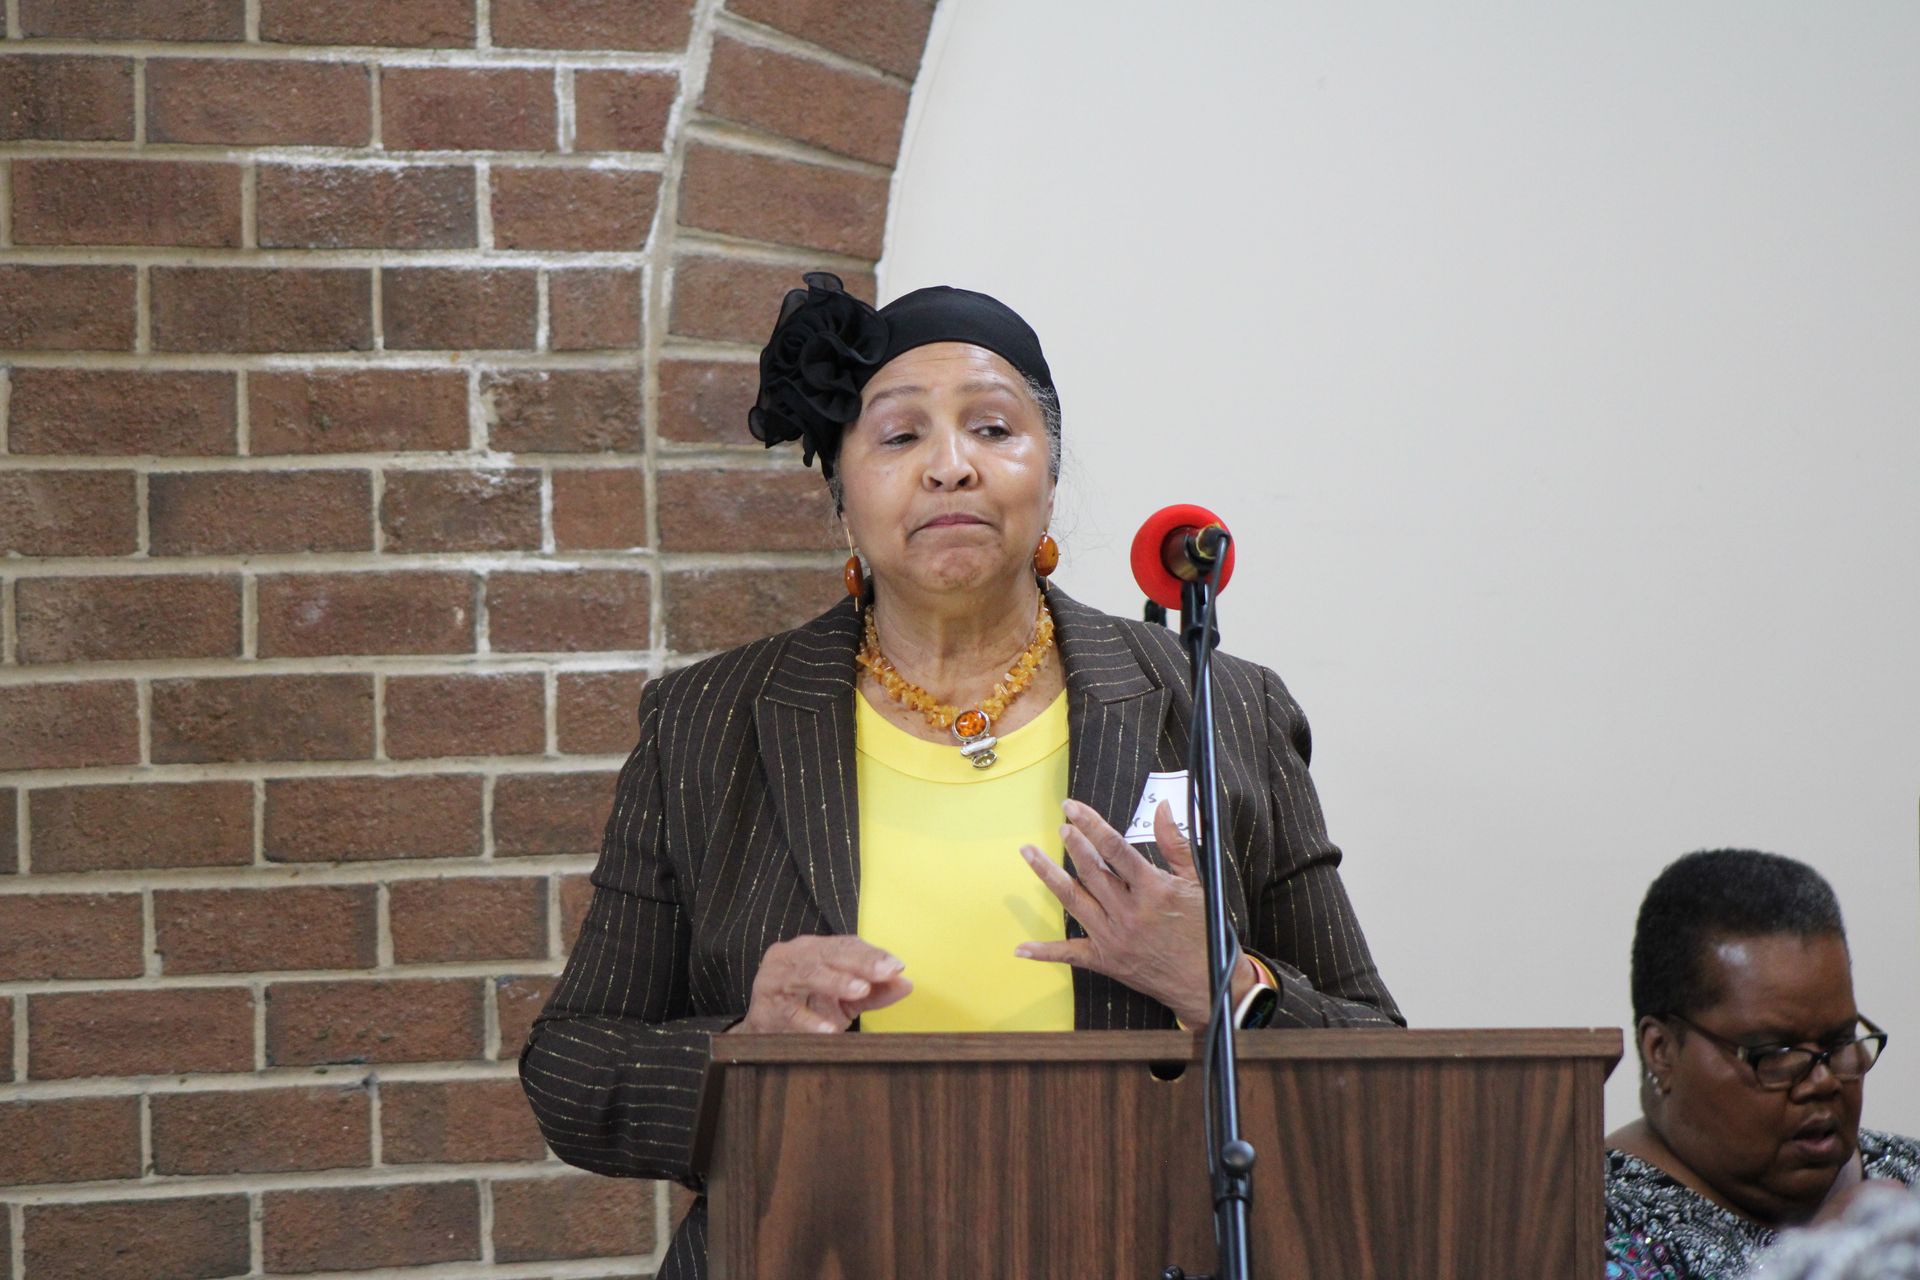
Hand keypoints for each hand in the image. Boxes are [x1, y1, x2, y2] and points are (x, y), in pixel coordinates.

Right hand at [731, 935, 911, 1033]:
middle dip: (859, 963)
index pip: (845, 945)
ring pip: (807, 974)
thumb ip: (875, 991)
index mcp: (812, 949)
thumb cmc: (807, 1007)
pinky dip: (810, 1021)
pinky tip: (829, 1029)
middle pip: (828, 955)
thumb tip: (906, 984)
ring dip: (835, 982)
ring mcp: (774, 979)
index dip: (871, 954)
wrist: (765, 1033)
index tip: (897, 966)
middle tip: (885, 973)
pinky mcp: (764, 1008)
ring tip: (860, 990)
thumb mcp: (845, 999)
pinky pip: (789, 1012)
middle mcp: (792, 956)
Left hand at [1015, 798, 1252, 1026]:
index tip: (1073, 808)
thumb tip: (1164, 807)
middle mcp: (1129, 913)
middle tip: (1060, 826)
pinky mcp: (1106, 961)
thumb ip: (1175, 843)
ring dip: (1048, 875)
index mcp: (1153, 890)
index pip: (1114, 848)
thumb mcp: (1197, 882)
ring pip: (1073, 900)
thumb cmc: (1203, 929)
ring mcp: (1114, 938)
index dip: (1091, 824)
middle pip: (1090, 871)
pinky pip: (1071, 954)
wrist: (1206, 980)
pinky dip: (1045, 951)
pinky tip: (1022, 948)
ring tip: (1029, 853)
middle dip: (1072, 844)